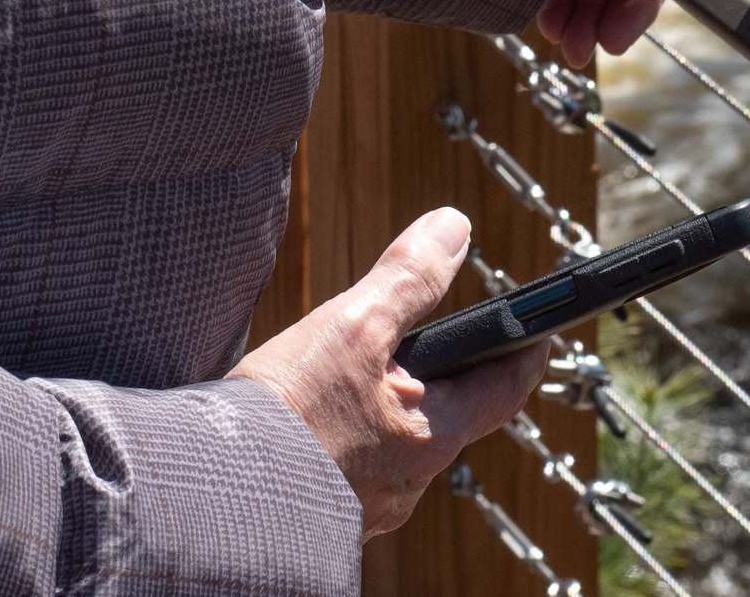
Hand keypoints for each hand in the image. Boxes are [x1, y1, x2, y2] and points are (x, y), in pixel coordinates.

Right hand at [232, 208, 544, 536]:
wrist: (210, 497)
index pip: (504, 388)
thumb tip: (454, 228)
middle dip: (438, 379)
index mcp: (431, 436)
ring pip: (397, 446)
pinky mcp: (328, 521)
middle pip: (446, 417)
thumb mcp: (353, 326)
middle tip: (421, 342)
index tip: (539, 331)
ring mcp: (369, 508)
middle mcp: (410, 483)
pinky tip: (313, 423)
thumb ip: (408, 279)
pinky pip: (355, 471)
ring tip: (345, 379)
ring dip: (387, 411)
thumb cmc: (284, 414)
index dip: (524, 353)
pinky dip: (347, 441)